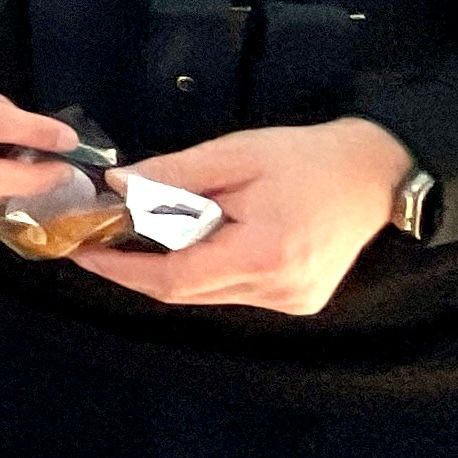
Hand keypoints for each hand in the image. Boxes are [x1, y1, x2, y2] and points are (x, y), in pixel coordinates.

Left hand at [74, 118, 412, 315]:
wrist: (375, 173)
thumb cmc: (306, 158)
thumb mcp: (236, 154)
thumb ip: (173, 173)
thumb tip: (118, 186)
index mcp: (263, 256)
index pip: (173, 278)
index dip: (121, 269)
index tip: (82, 251)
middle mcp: (277, 291)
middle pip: (185, 291)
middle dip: (136, 267)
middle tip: (98, 239)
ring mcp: (291, 303)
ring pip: (206, 294)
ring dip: (169, 267)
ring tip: (138, 234)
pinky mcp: (297, 301)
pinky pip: (231, 290)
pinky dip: (203, 268)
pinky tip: (192, 241)